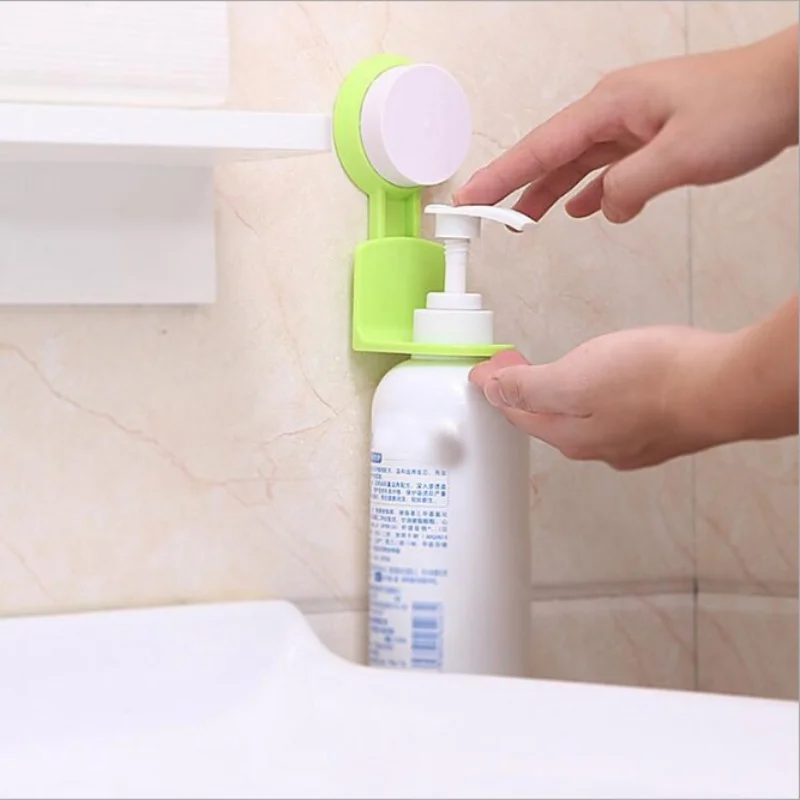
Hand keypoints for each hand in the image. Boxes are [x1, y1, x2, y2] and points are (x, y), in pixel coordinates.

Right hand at [455, 25, 798, 223]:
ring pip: (576, 164)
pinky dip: (592, 191)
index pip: (540, 147)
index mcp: (610, 106)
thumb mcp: (681, 155)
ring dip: (549, 193)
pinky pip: (607, 169)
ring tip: (522, 221)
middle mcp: (614, 112)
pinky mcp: (651, 139)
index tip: (469, 197)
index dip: (500, 176)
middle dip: (514, 186)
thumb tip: (601, 207)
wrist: (790, 90)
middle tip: (482, 213)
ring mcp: (632, 125)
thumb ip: (630, 186)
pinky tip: (583, 209)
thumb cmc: (744, 106)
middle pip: (550, 155)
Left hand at [470, 327, 738, 469]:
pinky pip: (610, 414)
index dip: (497, 388)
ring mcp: (629, 441)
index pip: (517, 414)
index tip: (488, 369)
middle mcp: (597, 447)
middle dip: (524, 396)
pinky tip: (603, 385)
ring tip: (551, 375)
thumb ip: (530, 387)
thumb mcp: (575, 378)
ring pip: (580, 419)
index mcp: (569, 436)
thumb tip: (493, 390)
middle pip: (546, 420)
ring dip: (559, 398)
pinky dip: (593, 398)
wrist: (725, 388)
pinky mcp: (657, 427)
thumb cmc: (657, 380)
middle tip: (512, 370)